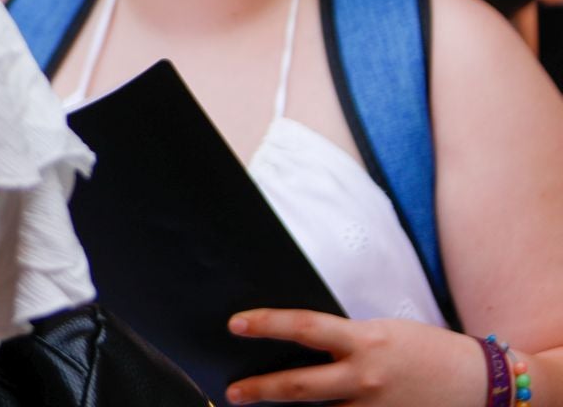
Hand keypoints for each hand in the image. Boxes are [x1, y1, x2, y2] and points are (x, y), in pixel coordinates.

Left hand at [226, 309, 484, 404]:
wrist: (485, 385)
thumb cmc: (428, 352)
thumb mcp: (383, 334)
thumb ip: (345, 342)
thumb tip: (302, 346)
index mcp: (365, 342)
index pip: (304, 327)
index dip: (266, 324)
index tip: (234, 324)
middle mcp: (366, 379)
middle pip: (300, 386)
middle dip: (260, 389)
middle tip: (231, 392)